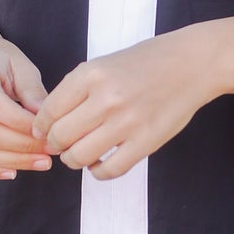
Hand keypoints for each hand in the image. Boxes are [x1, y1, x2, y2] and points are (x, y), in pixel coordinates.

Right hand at [0, 34, 52, 180]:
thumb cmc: (0, 62)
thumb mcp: (21, 66)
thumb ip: (33, 91)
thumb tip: (46, 119)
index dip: (23, 125)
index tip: (50, 133)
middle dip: (23, 149)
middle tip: (51, 154)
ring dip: (12, 162)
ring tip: (40, 163)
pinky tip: (13, 172)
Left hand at [31, 26, 216, 180]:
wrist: (192, 64)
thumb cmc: (147, 62)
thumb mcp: (104, 63)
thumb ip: (77, 88)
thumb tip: (49, 119)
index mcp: (91, 74)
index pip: (49, 111)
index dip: (41, 127)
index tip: (43, 132)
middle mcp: (106, 98)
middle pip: (60, 136)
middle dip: (54, 144)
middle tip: (60, 144)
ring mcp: (127, 122)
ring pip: (80, 156)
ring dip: (74, 159)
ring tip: (80, 154)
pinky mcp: (146, 142)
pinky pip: (110, 170)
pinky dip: (99, 172)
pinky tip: (101, 162)